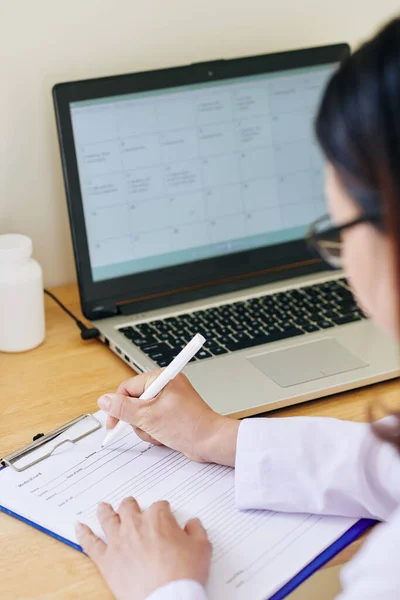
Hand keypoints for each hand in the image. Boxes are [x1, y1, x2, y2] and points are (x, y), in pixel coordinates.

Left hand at [76, 498, 210, 599]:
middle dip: (132, 506)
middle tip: (132, 507)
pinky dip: (83, 533)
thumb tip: (193, 523)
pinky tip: (78, 526)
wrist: (168, 599)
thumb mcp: (202, 548)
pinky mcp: (106, 560)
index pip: (159, 506)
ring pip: (108, 519)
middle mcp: (135, 525)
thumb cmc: (185, 574)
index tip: (165, 516)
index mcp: (158, 518)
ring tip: (103, 506)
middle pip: (129, 507)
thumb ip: (197, 530)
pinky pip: (90, 543)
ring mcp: (118, 542)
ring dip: (106, 511)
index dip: (163, 511)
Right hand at [97, 373, 238, 465]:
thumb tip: (104, 400)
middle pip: (134, 403)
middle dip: (138, 420)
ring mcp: (168, 401)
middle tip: (149, 426)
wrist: (210, 442)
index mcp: (161, 378)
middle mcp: (165, 386)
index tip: (113, 423)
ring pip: (142, 416)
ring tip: (160, 432)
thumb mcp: (148, 417)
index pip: (128, 388)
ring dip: (147, 429)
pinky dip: (155, 432)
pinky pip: (152, 422)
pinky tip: (165, 436)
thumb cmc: (188, 425)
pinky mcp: (171, 414)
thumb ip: (123, 408)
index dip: (118, 406)